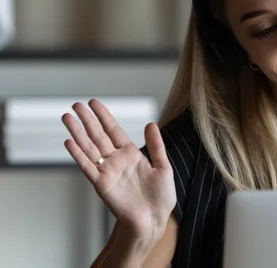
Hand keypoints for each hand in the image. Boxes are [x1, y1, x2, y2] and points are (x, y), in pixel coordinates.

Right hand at [62, 99, 175, 239]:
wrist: (154, 219)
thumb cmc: (160, 197)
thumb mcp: (163, 167)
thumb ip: (156, 145)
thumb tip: (151, 123)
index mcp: (131, 154)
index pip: (114, 130)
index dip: (103, 116)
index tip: (93, 103)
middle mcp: (117, 161)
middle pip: (98, 136)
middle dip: (87, 120)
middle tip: (75, 104)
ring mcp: (107, 172)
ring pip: (89, 148)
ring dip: (77, 133)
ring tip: (67, 117)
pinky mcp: (102, 184)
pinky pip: (88, 167)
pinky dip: (78, 155)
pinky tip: (69, 142)